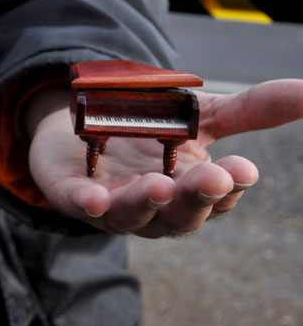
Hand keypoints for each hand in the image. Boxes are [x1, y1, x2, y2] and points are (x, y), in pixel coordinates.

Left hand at [25, 79, 302, 237]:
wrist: (83, 126)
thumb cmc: (150, 132)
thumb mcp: (203, 117)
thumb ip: (253, 110)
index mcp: (191, 191)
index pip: (216, 197)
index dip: (230, 186)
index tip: (243, 169)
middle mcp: (155, 208)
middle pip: (179, 214)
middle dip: (195, 197)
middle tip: (213, 179)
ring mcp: (112, 205)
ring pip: (132, 215)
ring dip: (146, 203)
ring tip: (159, 186)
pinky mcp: (72, 194)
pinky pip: (79, 205)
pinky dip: (88, 204)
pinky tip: (94, 199)